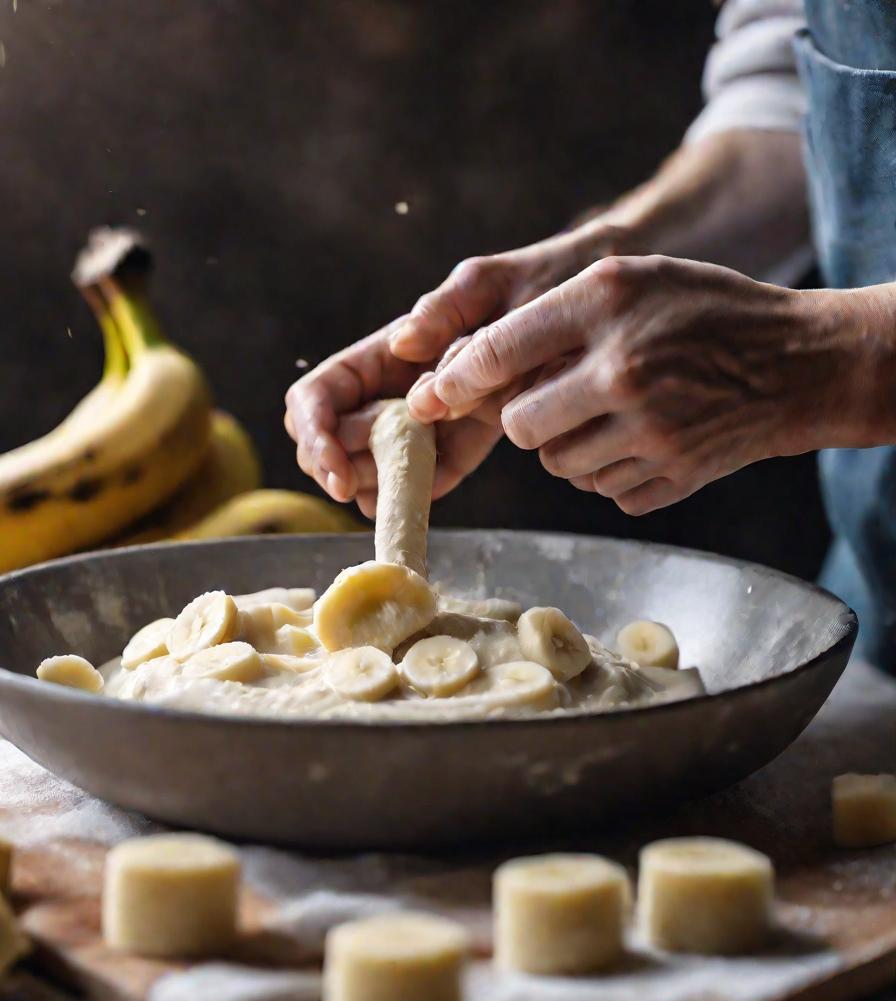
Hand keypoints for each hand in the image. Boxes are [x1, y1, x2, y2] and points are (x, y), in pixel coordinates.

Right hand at [285, 222, 635, 509]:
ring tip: (405, 490)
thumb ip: (445, 312)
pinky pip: (427, 475)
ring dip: (376, 486)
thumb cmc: (540, 281)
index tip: (338, 473)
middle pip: (333, 440)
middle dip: (342, 468)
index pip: (317, 397)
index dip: (316, 437)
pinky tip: (426, 498)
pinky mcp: (461, 442)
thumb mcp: (489, 284)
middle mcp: (394, 388)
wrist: (596, 308)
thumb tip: (401, 345)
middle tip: (378, 484)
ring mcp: (425, 419)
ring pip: (371, 466)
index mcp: (384, 353)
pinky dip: (418, 493)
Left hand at [411, 255, 866, 514]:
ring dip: (565, 445)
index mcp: (608, 306)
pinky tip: (641, 440)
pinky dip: (608, 470)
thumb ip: (552, 316)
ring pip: (556, 463)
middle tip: (551, 400)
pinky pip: (600, 489)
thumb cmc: (705, 312)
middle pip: (519, 424)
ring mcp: (651, 431)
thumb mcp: (632, 280)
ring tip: (606, 414)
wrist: (799, 365)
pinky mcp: (671, 476)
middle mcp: (624, 370)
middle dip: (523, 417)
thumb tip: (472, 368)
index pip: (500, 350)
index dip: (454, 379)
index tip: (431, 394)